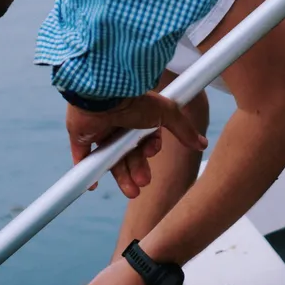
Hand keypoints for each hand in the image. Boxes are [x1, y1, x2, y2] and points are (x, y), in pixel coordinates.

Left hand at [66, 94, 206, 199]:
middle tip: (142, 184)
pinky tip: (94, 184)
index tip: (151, 153)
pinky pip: (84, 159)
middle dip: (137, 171)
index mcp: (137, 119)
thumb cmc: (134, 100)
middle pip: (129, 156)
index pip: (145, 142)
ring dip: (121, 177)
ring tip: (131, 191)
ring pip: (111, 161)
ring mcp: (100, 131)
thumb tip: (202, 143)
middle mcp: (118, 126)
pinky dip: (90, 172)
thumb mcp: (165, 113)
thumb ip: (183, 129)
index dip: (149, 152)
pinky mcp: (81, 137)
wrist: (103, 93)